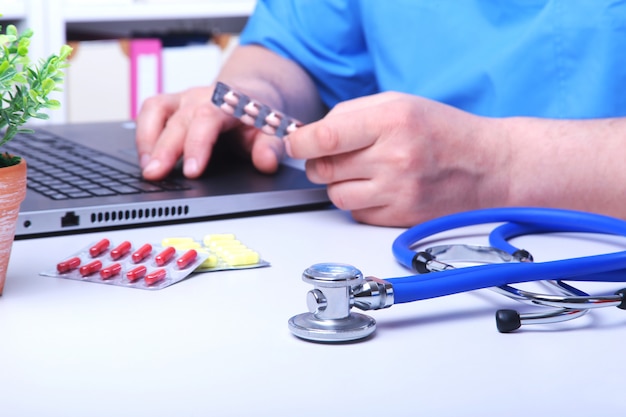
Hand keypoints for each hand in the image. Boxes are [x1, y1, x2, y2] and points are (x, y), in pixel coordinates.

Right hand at [135, 85, 284, 179]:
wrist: (252, 94)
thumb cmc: (258, 115)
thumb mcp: (272, 131)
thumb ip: (272, 147)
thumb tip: (267, 162)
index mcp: (228, 101)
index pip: (207, 118)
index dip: (197, 144)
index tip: (191, 171)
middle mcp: (202, 96)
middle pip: (178, 119)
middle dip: (164, 149)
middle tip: (155, 176)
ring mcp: (184, 98)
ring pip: (156, 109)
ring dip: (147, 139)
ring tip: (147, 168)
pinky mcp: (171, 103)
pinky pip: (150, 110)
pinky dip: (143, 133)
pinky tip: (145, 157)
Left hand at [284, 92, 508, 225]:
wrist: (491, 166)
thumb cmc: (444, 131)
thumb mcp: (400, 103)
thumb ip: (352, 114)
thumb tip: (311, 134)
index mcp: (392, 121)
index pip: (325, 137)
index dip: (299, 142)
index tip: (292, 144)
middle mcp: (395, 157)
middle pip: (323, 169)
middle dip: (317, 163)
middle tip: (331, 156)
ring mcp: (399, 191)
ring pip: (335, 195)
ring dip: (337, 184)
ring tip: (361, 171)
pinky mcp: (402, 217)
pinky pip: (357, 213)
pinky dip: (358, 202)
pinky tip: (378, 188)